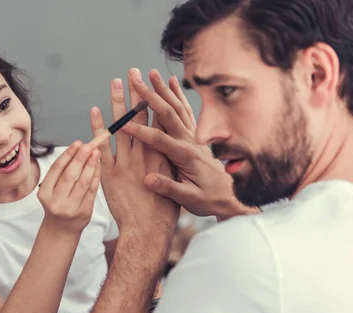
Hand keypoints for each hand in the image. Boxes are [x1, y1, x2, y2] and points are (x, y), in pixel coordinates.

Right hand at [38, 142, 100, 232]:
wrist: (61, 229)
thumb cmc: (57, 203)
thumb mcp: (51, 189)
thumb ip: (62, 171)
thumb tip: (78, 149)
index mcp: (44, 192)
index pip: (56, 169)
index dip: (68, 154)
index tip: (77, 143)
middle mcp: (55, 201)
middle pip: (69, 175)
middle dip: (80, 158)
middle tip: (89, 145)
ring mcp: (70, 208)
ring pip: (82, 183)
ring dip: (90, 166)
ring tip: (96, 153)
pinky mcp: (83, 212)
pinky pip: (91, 191)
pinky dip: (95, 177)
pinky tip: (98, 167)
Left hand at [90, 68, 178, 236]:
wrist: (147, 231)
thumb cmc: (164, 212)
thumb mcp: (175, 185)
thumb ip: (169, 165)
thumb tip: (171, 151)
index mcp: (163, 156)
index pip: (160, 122)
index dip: (157, 102)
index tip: (155, 84)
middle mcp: (145, 155)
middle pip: (141, 118)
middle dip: (138, 94)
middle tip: (134, 72)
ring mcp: (126, 163)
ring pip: (121, 127)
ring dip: (118, 103)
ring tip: (115, 82)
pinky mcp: (110, 173)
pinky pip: (102, 146)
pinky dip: (98, 128)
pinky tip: (95, 110)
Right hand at [123, 69, 256, 219]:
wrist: (231, 198)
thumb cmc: (209, 200)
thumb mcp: (190, 200)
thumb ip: (169, 188)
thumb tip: (149, 180)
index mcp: (185, 156)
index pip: (159, 139)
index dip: (139, 131)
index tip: (121, 123)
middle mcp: (190, 141)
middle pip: (168, 113)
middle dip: (149, 95)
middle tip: (134, 78)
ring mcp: (194, 136)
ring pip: (177, 107)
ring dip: (163, 89)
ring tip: (151, 73)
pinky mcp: (196, 136)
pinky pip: (186, 110)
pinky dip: (178, 94)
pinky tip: (172, 83)